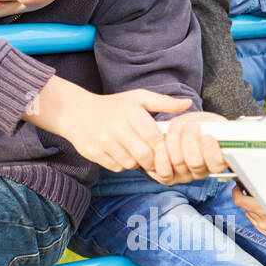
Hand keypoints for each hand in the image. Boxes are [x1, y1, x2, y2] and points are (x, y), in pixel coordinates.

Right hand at [28, 77, 191, 172]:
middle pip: (143, 154)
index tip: (164, 147)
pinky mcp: (94, 153)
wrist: (77, 113)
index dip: (161, 146)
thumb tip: (188, 105)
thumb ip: (164, 103)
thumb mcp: (138, 98)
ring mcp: (103, 142)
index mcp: (130, 112)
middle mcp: (116, 128)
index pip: (153, 137)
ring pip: (130, 163)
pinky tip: (120, 154)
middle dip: (152, 159)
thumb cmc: (114, 106)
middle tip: (154, 157)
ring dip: (136, 162)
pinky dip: (122, 164)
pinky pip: (116, 167)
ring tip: (135, 152)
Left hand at [147, 111, 228, 185]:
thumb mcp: (209, 122)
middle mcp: (201, 172)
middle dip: (191, 141)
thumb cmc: (199, 125)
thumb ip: (211, 128)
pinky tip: (161, 144)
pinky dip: (161, 158)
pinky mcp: (167, 177)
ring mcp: (184, 176)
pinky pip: (164, 173)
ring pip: (179, 163)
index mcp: (216, 161)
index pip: (217, 163)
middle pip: (196, 163)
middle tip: (190, 125)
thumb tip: (208, 131)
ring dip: (175, 142)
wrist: (179, 129)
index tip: (206, 137)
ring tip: (176, 126)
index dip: (211, 152)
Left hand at [233, 169, 265, 239]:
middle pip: (246, 208)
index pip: (242, 202)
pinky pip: (258, 224)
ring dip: (254, 207)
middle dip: (248, 198)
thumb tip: (265, 166)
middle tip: (252, 190)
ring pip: (251, 216)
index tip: (238, 187)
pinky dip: (260, 216)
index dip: (237, 193)